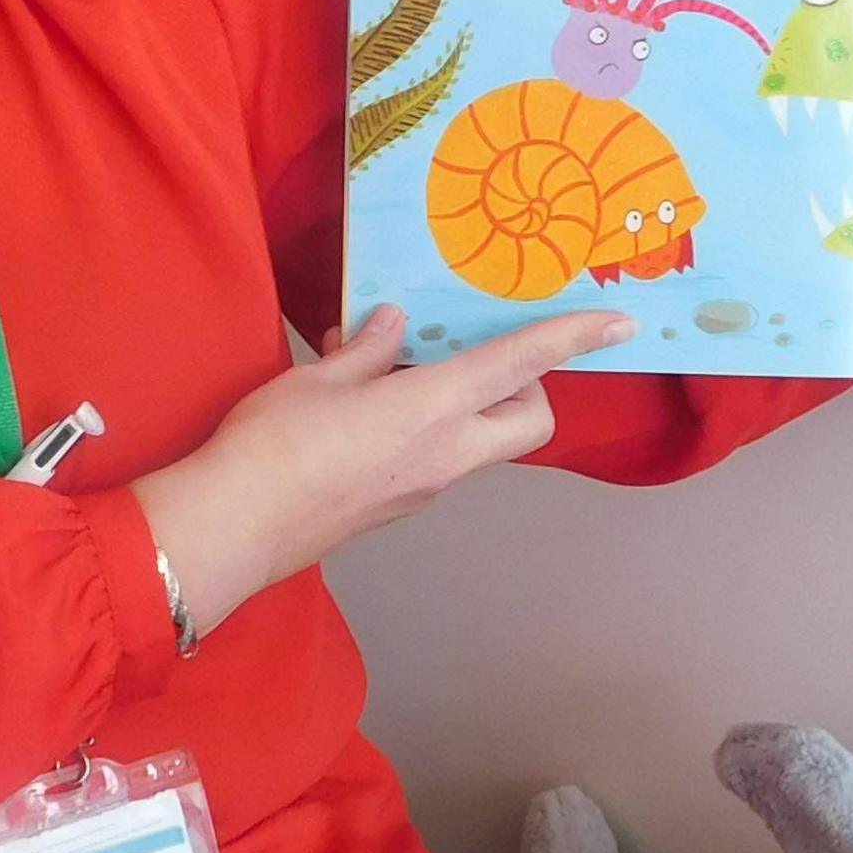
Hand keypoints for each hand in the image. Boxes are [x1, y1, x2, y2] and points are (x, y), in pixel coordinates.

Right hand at [127, 304, 631, 640]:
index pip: (521, 364)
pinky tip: (363, 408)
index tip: (618, 323)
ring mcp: (427, 489)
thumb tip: (395, 326)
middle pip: (529, 418)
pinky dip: (425, 427)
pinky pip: (438, 458)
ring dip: (466, 404)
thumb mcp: (316, 379)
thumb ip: (367, 352)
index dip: (573, 338)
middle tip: (478, 352)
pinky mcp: (400, 508)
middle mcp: (445, 454)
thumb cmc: (269, 446)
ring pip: (482, 440)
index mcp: (431, 410)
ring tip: (391, 369)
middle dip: (529, 385)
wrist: (234, 529)